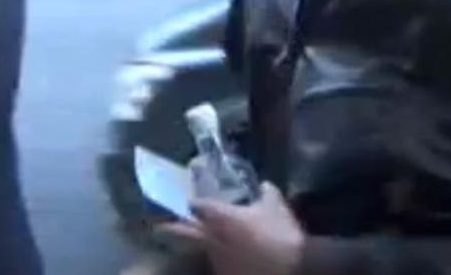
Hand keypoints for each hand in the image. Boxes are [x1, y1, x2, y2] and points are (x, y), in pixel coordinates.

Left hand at [162, 183, 304, 274]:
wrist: (293, 271)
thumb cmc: (281, 235)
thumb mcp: (277, 207)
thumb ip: (267, 193)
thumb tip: (263, 184)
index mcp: (221, 217)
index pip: (196, 205)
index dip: (192, 203)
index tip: (190, 201)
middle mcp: (211, 238)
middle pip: (181, 231)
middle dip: (168, 227)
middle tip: (158, 226)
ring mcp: (215, 259)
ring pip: (196, 249)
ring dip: (191, 244)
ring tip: (191, 241)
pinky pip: (214, 263)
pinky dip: (214, 259)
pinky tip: (221, 257)